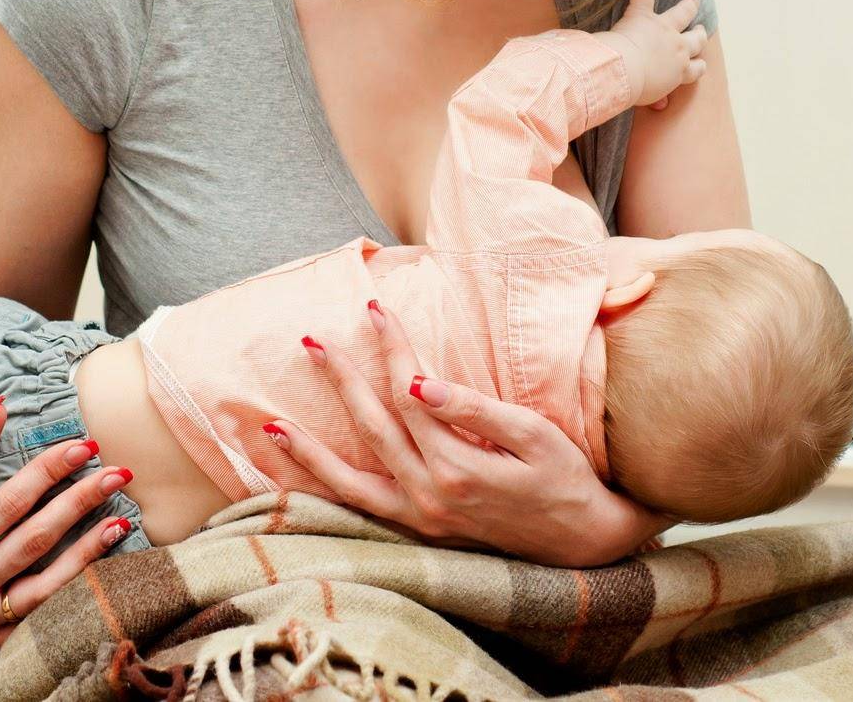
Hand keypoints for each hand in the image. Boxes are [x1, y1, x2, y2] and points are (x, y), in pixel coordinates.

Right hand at [0, 400, 135, 648]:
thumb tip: (2, 406)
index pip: (10, 505)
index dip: (50, 472)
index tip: (85, 445)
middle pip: (33, 543)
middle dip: (80, 504)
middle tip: (118, 473)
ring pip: (44, 588)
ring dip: (88, 553)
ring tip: (123, 521)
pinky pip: (37, 615)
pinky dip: (71, 591)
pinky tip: (101, 565)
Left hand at [263, 304, 673, 567]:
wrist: (584, 542)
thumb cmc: (564, 476)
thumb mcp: (532, 434)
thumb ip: (472, 409)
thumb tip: (417, 383)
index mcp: (457, 464)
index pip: (407, 394)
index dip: (390, 348)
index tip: (375, 310)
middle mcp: (429, 494)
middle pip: (373, 426)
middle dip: (341, 380)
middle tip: (312, 341)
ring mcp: (420, 517)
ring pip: (350, 481)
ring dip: (309, 451)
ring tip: (269, 425)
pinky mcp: (419, 530)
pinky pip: (360, 511)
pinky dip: (325, 492)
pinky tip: (297, 476)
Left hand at [601, 0, 707, 108]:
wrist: (625, 72)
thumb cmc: (634, 90)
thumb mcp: (649, 98)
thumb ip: (657, 98)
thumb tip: (660, 106)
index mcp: (680, 71)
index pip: (697, 69)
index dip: (699, 65)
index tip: (699, 63)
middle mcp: (678, 48)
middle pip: (697, 39)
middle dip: (700, 34)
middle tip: (701, 29)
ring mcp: (663, 28)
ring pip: (682, 13)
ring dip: (688, 5)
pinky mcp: (643, 15)